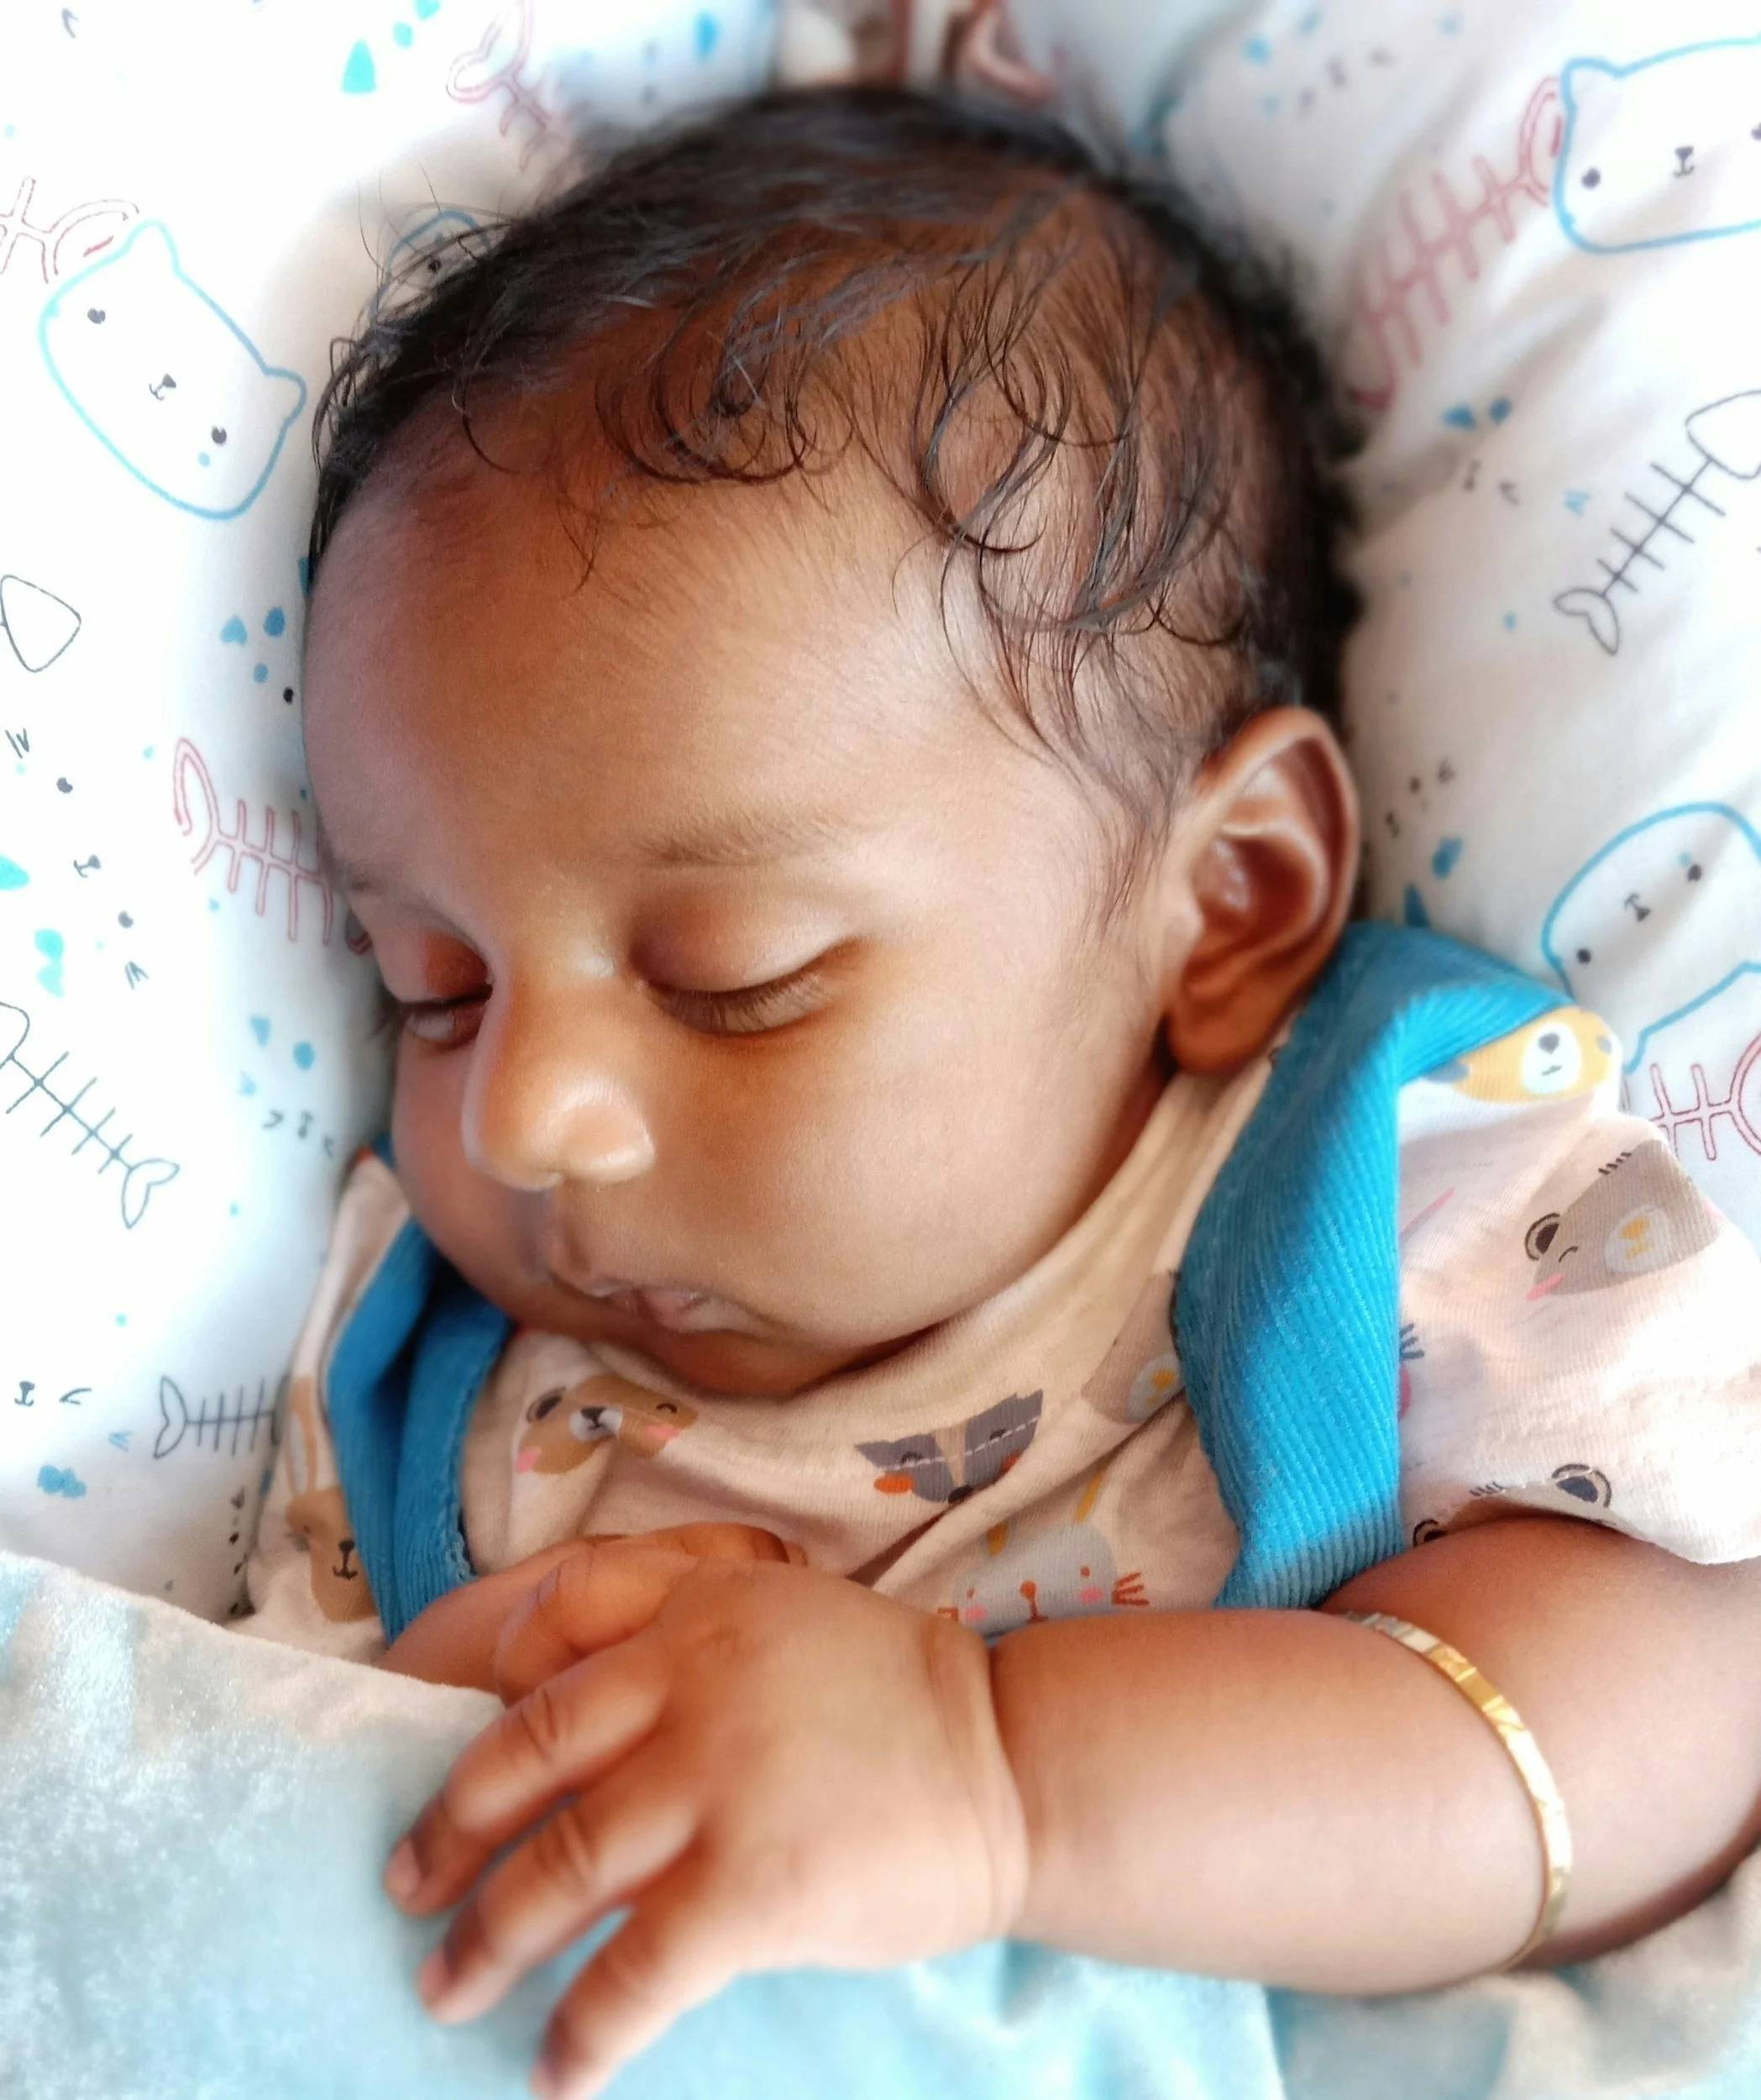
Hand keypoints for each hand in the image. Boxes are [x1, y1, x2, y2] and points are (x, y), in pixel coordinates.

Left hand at [383, 1544, 1029, 2096]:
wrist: (1012, 1763)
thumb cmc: (901, 1698)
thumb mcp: (788, 1614)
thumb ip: (688, 1638)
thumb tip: (581, 1735)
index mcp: (696, 1609)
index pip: (548, 1636)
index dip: (483, 1702)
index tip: (457, 1768)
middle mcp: (687, 1683)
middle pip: (522, 1759)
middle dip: (448, 1834)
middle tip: (407, 1889)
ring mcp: (714, 1784)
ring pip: (557, 1869)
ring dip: (486, 1942)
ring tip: (447, 1989)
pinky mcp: (748, 1888)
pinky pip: (631, 1973)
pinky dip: (581, 2032)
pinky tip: (556, 2076)